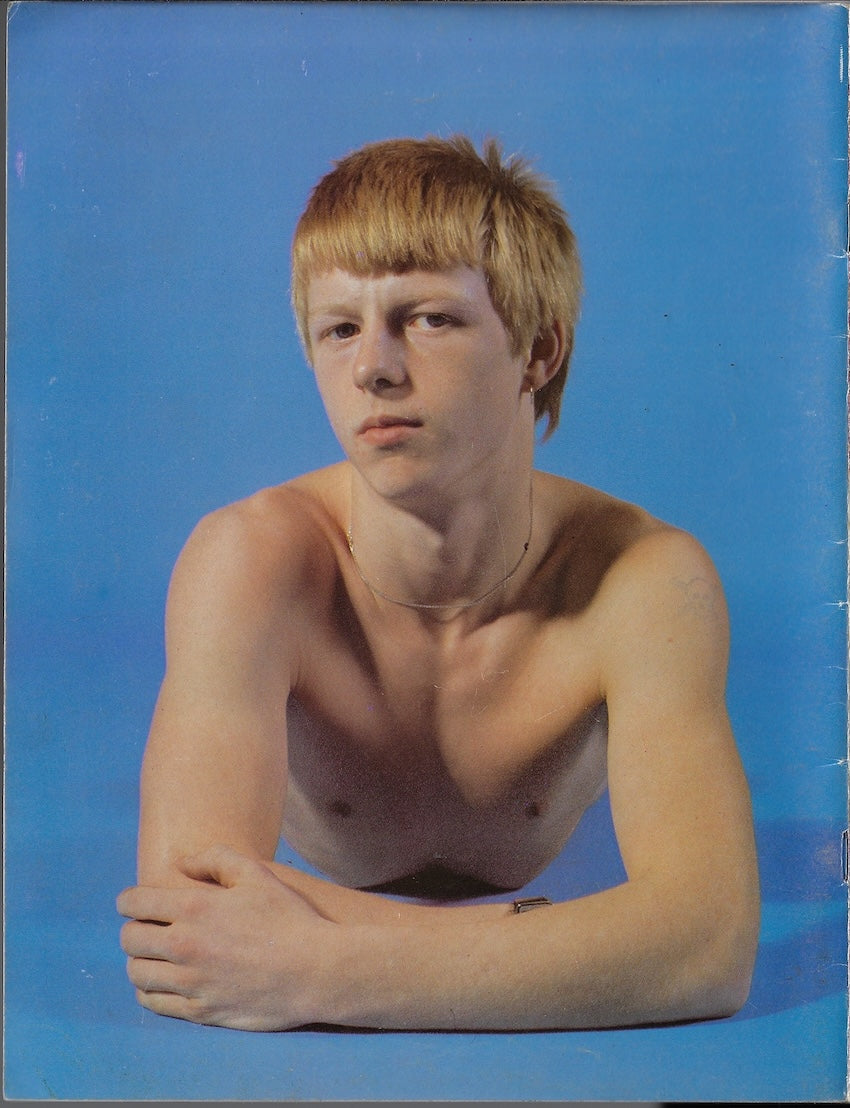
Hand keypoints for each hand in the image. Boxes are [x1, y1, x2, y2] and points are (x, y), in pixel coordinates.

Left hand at [117, 845, 330, 1029]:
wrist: (315, 970)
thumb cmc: (287, 918)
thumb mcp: (256, 874)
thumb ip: (215, 859)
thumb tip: (181, 863)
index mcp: (194, 907)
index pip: (134, 903)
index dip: (130, 900)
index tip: (136, 902)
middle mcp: (185, 946)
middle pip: (129, 939)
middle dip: (134, 929)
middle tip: (149, 928)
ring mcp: (191, 982)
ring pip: (137, 973)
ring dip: (140, 961)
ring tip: (156, 955)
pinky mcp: (200, 1011)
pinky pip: (154, 1003)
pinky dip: (150, 991)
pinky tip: (165, 981)